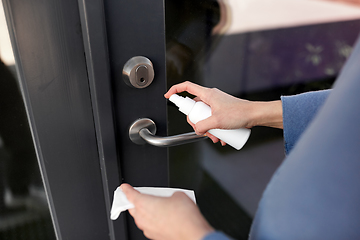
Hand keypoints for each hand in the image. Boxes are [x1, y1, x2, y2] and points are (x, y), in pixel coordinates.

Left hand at [121, 183, 213, 239]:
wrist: (192, 234)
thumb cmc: (184, 216)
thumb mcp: (178, 195)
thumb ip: (170, 194)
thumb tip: (172, 198)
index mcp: (144, 203)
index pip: (130, 195)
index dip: (126, 189)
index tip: (124, 187)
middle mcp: (142, 217)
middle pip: (133, 207)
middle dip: (136, 201)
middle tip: (142, 196)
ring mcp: (148, 229)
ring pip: (141, 218)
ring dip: (145, 212)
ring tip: (157, 207)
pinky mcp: (154, 237)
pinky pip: (149, 226)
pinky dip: (153, 221)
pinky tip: (164, 218)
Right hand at [165, 82, 282, 142]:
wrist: (255, 115)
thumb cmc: (240, 113)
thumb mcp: (217, 121)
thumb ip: (202, 126)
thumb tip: (197, 129)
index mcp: (207, 94)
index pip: (187, 87)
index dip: (175, 90)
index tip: (168, 96)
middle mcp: (211, 97)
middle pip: (194, 108)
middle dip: (197, 123)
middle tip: (202, 131)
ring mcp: (216, 104)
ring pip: (204, 116)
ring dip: (207, 129)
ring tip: (215, 137)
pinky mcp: (222, 111)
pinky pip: (212, 119)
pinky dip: (214, 129)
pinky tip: (221, 138)